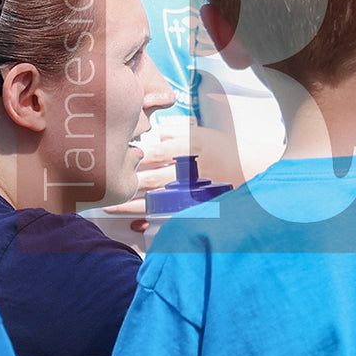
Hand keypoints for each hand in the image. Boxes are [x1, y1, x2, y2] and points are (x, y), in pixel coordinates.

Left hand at [101, 117, 254, 225]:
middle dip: (124, 184)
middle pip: (149, 179)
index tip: (109, 160)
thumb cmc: (227, 150)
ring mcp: (193, 191)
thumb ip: (176, 134)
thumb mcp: (201, 133)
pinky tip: (135, 223)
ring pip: (155, 200)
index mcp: (188, 148)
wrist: (255, 171)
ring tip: (109, 208)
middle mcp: (188, 170)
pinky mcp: (197, 206)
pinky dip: (151, 220)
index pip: (151, 153)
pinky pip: (170, 216)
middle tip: (100, 187)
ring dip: (130, 205)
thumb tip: (152, 131)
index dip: (128, 159)